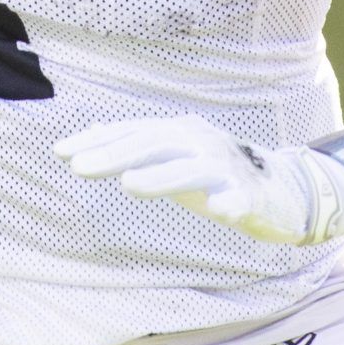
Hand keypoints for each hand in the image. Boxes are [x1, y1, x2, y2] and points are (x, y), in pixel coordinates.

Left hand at [57, 114, 343, 245]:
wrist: (283, 191)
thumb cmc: (215, 174)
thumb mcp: (171, 157)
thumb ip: (134, 147)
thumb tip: (88, 135)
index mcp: (179, 133)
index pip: (132, 132)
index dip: (97, 141)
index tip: (60, 151)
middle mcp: (201, 143)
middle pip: (155, 145)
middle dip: (115, 155)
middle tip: (78, 167)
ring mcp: (228, 169)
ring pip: (193, 169)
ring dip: (162, 177)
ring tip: (130, 185)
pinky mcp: (252, 197)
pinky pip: (240, 199)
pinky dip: (229, 203)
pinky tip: (217, 212)